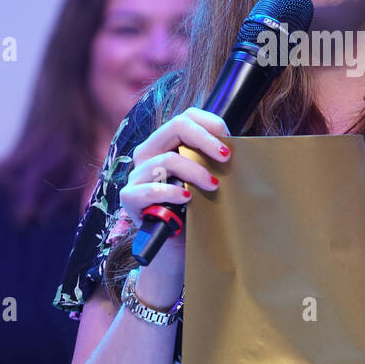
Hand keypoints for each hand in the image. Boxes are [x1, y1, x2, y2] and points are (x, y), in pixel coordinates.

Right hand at [120, 107, 231, 237]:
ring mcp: (137, 174)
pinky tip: (187, 198)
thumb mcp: (204, 180)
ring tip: (213, 186)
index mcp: (165, 143)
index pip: (185, 117)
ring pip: (167, 160)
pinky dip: (171, 192)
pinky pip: (150, 190)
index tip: (229, 139)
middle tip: (225, 156)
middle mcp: (148, 153)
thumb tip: (234, 147)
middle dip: (205, 140)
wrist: (178, 246)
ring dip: (195, 172)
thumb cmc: (193, 210)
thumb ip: (212, 161)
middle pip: (175, 127)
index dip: (209, 122)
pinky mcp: (131, 198)